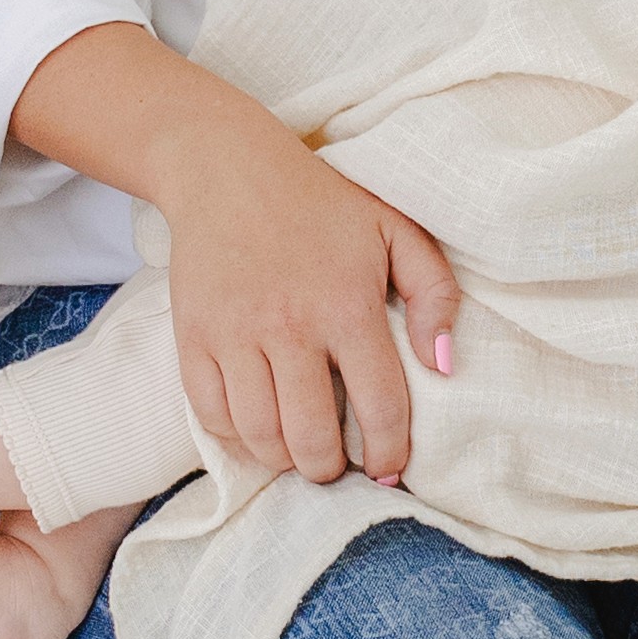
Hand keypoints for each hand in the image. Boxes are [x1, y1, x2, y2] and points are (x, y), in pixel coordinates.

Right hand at [6, 24, 458, 489]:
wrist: (226, 168)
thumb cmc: (320, 204)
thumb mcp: (395, 232)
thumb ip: (435, 295)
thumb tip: (444, 366)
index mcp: (347, 305)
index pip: (379, 406)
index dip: (390, 453)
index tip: (391, 470)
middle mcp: (290, 327)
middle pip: (311, 438)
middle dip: (330, 469)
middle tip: (338, 465)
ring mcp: (235, 335)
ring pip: (260, 435)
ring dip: (285, 460)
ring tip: (299, 451)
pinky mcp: (192, 338)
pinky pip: (211, 416)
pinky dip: (235, 438)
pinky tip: (257, 429)